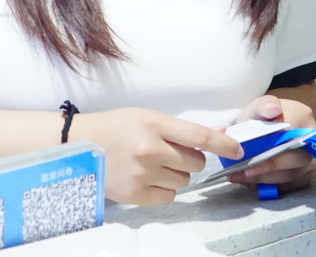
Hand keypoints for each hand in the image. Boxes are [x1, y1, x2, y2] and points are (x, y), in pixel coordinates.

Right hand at [75, 107, 242, 204]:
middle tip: (171, 152)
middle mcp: (150, 149)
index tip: (237, 149)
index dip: (223, 144)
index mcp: (154, 123)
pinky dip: (164, 189)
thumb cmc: (115, 127)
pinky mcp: (135, 194)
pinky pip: (169, 197)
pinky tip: (148, 178)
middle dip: (190, 159)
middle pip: (195, 162)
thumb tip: (217, 134)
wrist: (78, 146)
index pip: (199, 136)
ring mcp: (143, 173)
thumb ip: (179, 129)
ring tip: (154, 164)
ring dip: (177, 174)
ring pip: (184, 181)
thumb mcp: (146, 117)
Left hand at [228, 95, 315, 191]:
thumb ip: (264, 104)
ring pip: (291, 175)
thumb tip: (273, 109)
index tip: (251, 159)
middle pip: (295, 159)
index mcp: (303, 118)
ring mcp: (310, 160)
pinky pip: (288, 185)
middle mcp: (312, 141)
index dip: (272, 149)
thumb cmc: (265, 116)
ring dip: (264, 179)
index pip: (291, 137)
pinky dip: (268, 185)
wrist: (271, 126)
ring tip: (239, 177)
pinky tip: (249, 182)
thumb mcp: (260, 105)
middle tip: (243, 172)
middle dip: (267, 167)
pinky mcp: (304, 175)